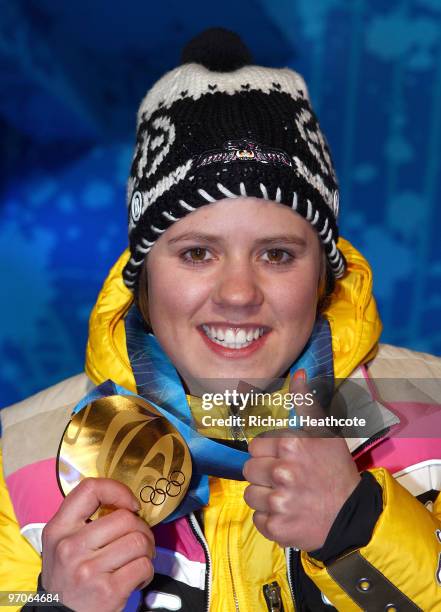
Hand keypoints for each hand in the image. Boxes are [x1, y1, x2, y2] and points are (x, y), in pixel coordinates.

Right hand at [41, 478, 154, 611]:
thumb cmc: (68, 574)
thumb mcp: (61, 541)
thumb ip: (84, 518)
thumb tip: (125, 501)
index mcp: (59, 528)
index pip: (90, 489)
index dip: (117, 490)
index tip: (130, 504)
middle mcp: (71, 547)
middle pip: (125, 518)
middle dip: (141, 527)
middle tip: (138, 539)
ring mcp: (89, 570)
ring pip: (139, 541)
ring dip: (147, 549)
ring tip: (138, 557)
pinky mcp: (108, 591)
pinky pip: (143, 566)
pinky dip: (147, 571)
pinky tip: (136, 576)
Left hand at [242, 372, 360, 550]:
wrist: (352, 515)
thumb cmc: (336, 470)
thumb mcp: (324, 432)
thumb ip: (306, 402)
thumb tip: (298, 374)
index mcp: (291, 445)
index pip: (255, 446)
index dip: (268, 453)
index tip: (285, 460)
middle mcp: (282, 472)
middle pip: (248, 470)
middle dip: (264, 474)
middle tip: (286, 479)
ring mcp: (279, 502)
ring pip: (250, 495)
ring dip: (265, 497)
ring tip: (287, 497)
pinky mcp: (277, 527)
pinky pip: (258, 520)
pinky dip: (270, 520)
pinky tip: (288, 514)